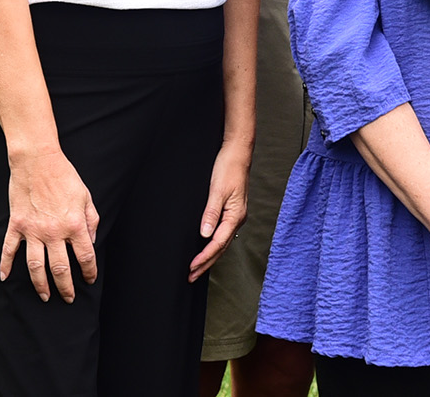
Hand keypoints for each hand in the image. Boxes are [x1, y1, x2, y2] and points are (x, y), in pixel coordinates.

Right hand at [3, 146, 100, 302]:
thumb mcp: (86, 196)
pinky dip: (5, 265)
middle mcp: (54, 231)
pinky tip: (4, 277)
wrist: (38, 161)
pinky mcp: (16, 225)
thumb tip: (91, 241)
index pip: (85, 256)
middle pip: (60, 268)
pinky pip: (9, 250)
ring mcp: (32, 230)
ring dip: (40, 284)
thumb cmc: (64, 176)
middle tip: (68, 297)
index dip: (89, 271)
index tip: (89, 279)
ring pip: (35, 266)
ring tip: (45, 296)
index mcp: (74, 224)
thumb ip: (91, 220)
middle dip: (65, 286)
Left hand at [188, 138, 250, 281]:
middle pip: (221, 248)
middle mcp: (237, 218)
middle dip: (206, 263)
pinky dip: (214, 245)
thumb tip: (205, 234)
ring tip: (197, 268)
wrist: (238, 153)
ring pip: (223, 243)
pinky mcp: (232, 211)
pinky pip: (223, 234)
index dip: (205, 256)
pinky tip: (207, 247)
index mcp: (235, 215)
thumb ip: (211, 213)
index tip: (192, 267)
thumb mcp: (217, 190)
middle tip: (191, 276)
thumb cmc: (229, 168)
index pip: (218, 243)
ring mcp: (236, 215)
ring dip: (210, 256)